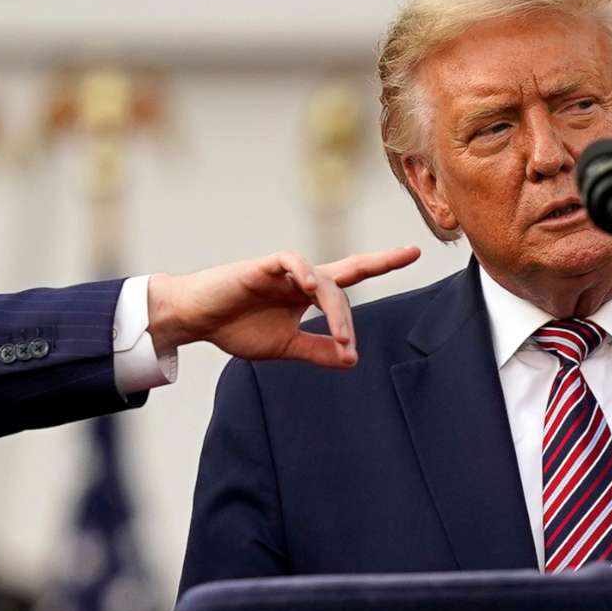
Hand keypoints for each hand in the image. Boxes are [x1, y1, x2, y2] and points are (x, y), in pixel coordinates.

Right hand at [145, 248, 421, 367]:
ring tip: (337, 333)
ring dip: (333, 307)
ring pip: (321, 279)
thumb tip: (351, 358)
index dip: (383, 263)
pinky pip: (289, 261)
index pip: (353, 274)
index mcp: (308, 292)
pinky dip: (302, 271)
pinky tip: (309, 286)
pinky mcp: (260, 267)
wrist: (197, 320)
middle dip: (347, 317)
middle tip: (346, 345)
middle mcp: (300, 277)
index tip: (414, 252)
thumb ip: (317, 350)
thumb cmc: (237, 327)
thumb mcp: (284, 346)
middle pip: (342, 284)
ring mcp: (282, 271)